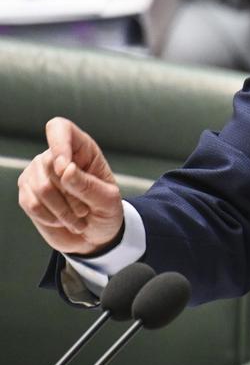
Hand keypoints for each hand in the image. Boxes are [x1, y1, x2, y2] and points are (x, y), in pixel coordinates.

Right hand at [17, 118, 123, 254]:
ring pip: (40, 187)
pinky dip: (49, 216)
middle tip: (85, 211)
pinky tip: (61, 220)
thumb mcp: (107, 200)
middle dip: (70, 194)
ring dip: (62, 210)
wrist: (94, 235)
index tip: (64, 168)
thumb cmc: (106, 212)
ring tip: (78, 219)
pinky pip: (31, 203)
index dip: (59, 144)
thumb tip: (66, 169)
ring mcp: (38, 174)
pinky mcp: (27, 193)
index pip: (60, 129)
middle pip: (49, 164)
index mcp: (82, 149)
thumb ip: (88, 185)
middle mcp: (56, 156)